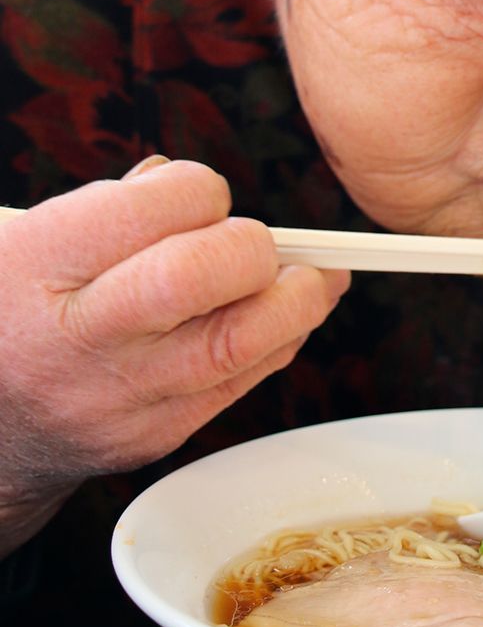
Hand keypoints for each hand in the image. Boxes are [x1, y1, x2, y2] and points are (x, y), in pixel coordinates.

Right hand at [0, 157, 348, 556]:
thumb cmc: (18, 308)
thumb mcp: (29, 236)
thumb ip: (113, 205)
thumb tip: (196, 190)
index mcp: (35, 264)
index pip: (148, 210)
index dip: (198, 190)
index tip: (204, 195)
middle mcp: (76, 337)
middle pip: (196, 277)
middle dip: (251, 247)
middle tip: (258, 242)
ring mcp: (118, 398)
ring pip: (239, 343)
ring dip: (297, 299)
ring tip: (310, 275)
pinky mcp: (156, 437)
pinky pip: (242, 383)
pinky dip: (280, 339)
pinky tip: (286, 314)